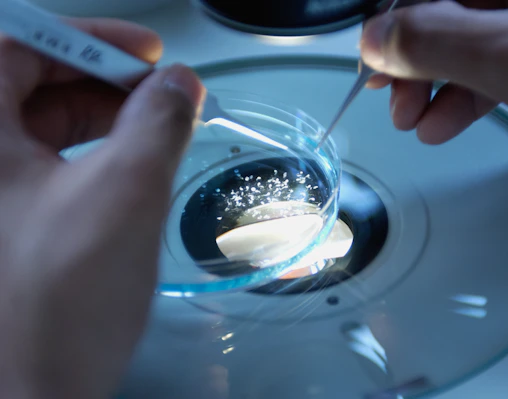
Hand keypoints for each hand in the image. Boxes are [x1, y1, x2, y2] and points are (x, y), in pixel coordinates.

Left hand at [0, 18, 204, 398]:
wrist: (32, 394)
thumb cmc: (61, 301)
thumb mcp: (125, 194)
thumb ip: (157, 123)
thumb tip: (180, 83)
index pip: (16, 45)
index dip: (88, 39)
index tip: (149, 55)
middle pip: (29, 82)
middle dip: (103, 83)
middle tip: (161, 98)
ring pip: (40, 125)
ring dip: (103, 120)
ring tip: (156, 135)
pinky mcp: (4, 221)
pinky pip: (45, 164)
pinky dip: (91, 155)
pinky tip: (129, 171)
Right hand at [361, 0, 507, 181]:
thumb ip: (437, 40)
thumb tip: (378, 37)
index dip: (402, 11)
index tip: (376, 49)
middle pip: (458, 6)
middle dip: (418, 55)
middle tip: (393, 93)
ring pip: (476, 40)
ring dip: (437, 83)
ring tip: (415, 120)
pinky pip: (500, 67)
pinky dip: (468, 96)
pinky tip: (445, 123)